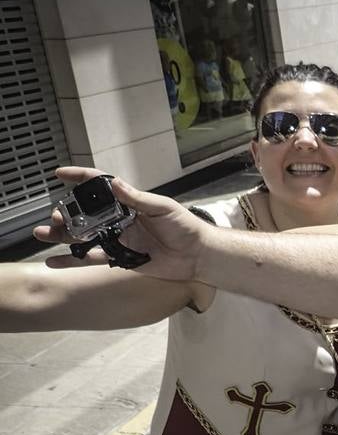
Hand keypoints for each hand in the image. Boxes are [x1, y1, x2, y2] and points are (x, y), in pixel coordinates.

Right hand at [39, 166, 207, 281]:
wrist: (198, 255)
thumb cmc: (186, 227)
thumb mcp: (163, 208)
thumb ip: (137, 198)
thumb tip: (114, 183)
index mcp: (129, 203)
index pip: (100, 186)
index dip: (80, 178)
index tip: (60, 173)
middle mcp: (120, 219)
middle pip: (85, 213)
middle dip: (66, 213)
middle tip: (56, 217)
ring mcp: (118, 239)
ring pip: (83, 236)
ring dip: (62, 235)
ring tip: (43, 233)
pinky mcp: (120, 258)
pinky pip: (92, 258)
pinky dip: (73, 260)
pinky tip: (54, 261)